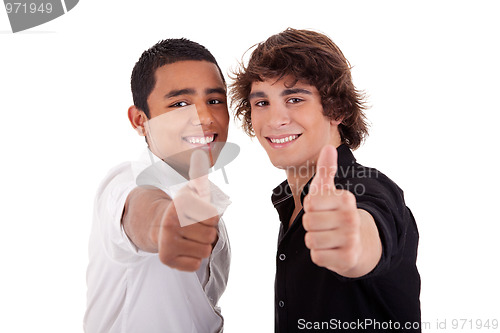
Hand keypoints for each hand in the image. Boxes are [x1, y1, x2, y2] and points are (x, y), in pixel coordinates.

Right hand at [155, 150, 219, 270]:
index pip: (213, 217)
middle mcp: (170, 223)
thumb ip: (200, 174)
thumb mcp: (192, 190)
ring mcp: (167, 242)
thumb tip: (201, 154)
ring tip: (189, 238)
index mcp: (180, 204)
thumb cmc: (183, 209)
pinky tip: (184, 249)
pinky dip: (192, 259)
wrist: (158, 226)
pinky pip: (195, 264)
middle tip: (193, 227)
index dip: (210, 216)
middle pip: (210, 236)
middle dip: (206, 232)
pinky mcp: (166, 259)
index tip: (197, 213)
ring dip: (201, 246)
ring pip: (205, 251)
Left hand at [303, 145, 363, 276]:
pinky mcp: (347, 259)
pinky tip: (331, 250)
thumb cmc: (336, 213)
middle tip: (324, 225)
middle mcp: (351, 218)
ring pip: (311, 240)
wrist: (358, 244)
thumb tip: (328, 147)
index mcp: (346, 199)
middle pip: (309, 222)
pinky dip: (320, 255)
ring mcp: (351, 239)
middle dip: (311, 225)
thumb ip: (326, 170)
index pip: (310, 203)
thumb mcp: (329, 191)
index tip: (322, 209)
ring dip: (315, 240)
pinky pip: (317, 257)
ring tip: (328, 237)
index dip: (311, 207)